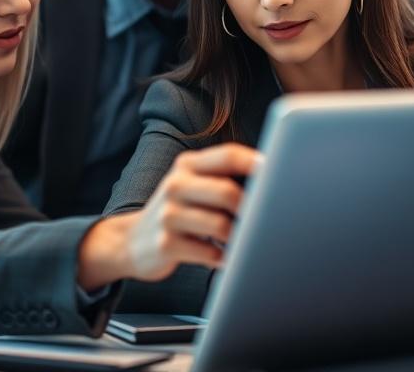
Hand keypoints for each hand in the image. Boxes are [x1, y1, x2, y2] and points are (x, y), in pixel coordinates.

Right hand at [77, 143, 260, 290]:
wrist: (131, 242)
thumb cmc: (177, 212)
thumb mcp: (191, 185)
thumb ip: (223, 178)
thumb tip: (272, 184)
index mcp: (187, 165)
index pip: (228, 156)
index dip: (257, 163)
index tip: (282, 172)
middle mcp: (175, 185)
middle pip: (227, 191)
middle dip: (253, 208)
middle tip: (268, 219)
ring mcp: (168, 215)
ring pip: (221, 225)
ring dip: (240, 237)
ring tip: (246, 240)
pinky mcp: (165, 244)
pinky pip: (210, 253)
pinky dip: (225, 257)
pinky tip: (226, 256)